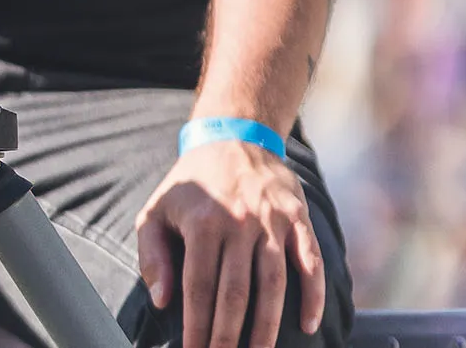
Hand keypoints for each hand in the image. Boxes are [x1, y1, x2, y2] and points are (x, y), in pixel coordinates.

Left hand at [135, 142, 324, 347]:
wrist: (235, 136)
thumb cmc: (192, 184)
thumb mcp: (158, 208)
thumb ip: (152, 253)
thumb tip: (160, 299)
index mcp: (201, 222)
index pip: (199, 287)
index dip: (197, 326)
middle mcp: (238, 221)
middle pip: (236, 293)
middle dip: (229, 337)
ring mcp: (271, 220)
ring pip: (273, 285)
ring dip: (268, 328)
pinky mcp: (297, 217)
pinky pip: (310, 263)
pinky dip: (313, 296)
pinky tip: (308, 326)